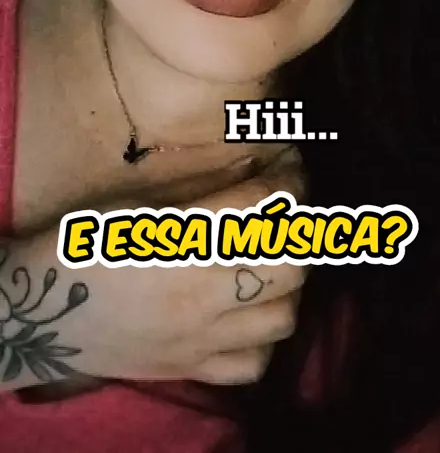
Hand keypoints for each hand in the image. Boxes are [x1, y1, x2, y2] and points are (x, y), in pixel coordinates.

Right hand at [65, 145, 306, 384]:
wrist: (39, 312)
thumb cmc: (83, 245)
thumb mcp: (137, 206)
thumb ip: (201, 194)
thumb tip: (254, 170)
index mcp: (185, 245)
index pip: (264, 208)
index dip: (289, 181)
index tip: (291, 168)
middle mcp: (203, 296)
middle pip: (290, 264)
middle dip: (301, 230)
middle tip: (286, 213)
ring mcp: (201, 340)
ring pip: (283, 318)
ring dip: (291, 283)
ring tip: (271, 260)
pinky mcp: (190, 369)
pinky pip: (253, 364)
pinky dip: (265, 337)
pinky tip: (251, 313)